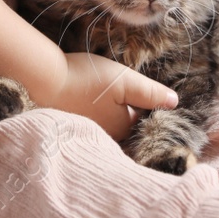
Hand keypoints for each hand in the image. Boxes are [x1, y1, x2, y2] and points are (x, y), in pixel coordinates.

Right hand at [38, 51, 178, 141]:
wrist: (43, 80)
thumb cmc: (87, 80)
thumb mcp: (125, 80)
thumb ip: (151, 92)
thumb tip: (175, 103)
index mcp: (124, 129)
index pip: (144, 120)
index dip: (147, 104)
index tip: (143, 89)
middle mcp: (108, 137)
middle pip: (126, 123)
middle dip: (129, 110)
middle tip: (124, 90)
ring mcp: (89, 133)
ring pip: (109, 122)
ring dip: (112, 111)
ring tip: (107, 92)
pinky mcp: (73, 126)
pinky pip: (93, 122)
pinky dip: (95, 112)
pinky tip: (90, 98)